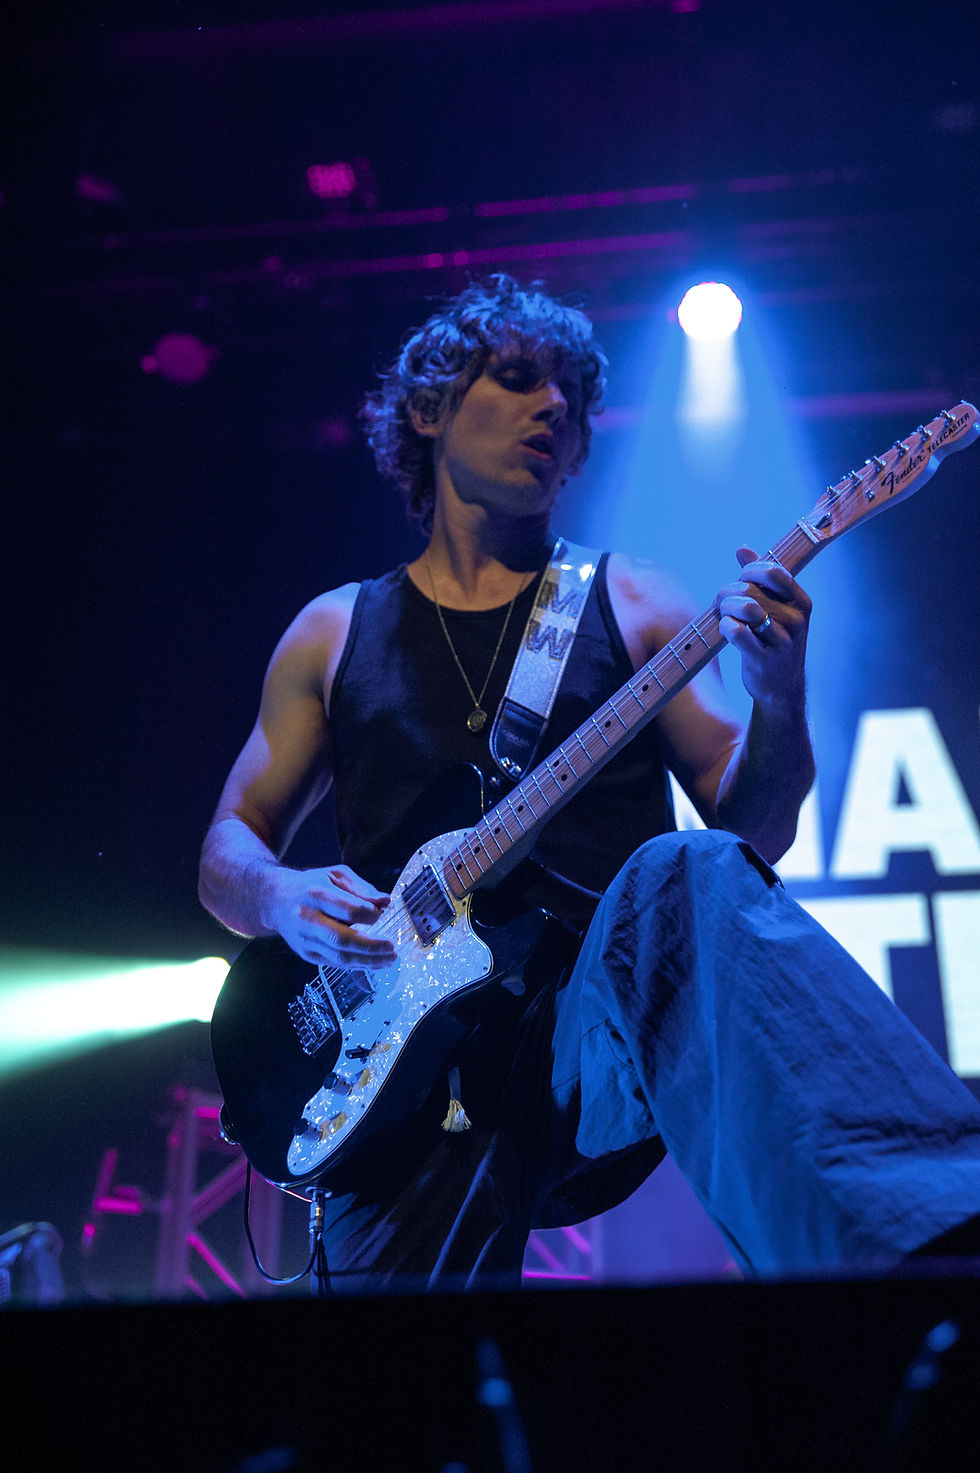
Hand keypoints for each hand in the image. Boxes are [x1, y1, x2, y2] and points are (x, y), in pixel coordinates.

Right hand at [268, 864, 394, 968]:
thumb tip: (385, 901)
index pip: (347, 909)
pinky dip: (358, 965)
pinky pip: (336, 963)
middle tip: (391, 947)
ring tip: (390, 959)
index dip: (368, 914)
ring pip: (339, 957)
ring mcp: (305, 940)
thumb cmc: (311, 885)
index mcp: (316, 894)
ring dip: (368, 960)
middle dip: (370, 946)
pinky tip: (375, 962)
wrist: (275, 900)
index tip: (381, 913)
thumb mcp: (335, 875)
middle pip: (341, 939)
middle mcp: (308, 919)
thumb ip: (362, 888)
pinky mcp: (307, 954)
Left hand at [716, 546, 810, 707]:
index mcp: (801, 602)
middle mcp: (796, 619)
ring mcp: (782, 641)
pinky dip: (726, 627)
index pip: (773, 571)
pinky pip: (738, 633)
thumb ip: (759, 577)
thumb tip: (742, 548)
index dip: (749, 571)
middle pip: (752, 589)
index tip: (740, 581)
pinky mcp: (764, 660)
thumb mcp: (774, 609)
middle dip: (728, 592)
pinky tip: (726, 629)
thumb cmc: (773, 642)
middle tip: (721, 602)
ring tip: (723, 615)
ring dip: (726, 608)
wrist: (781, 688)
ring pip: (746, 607)